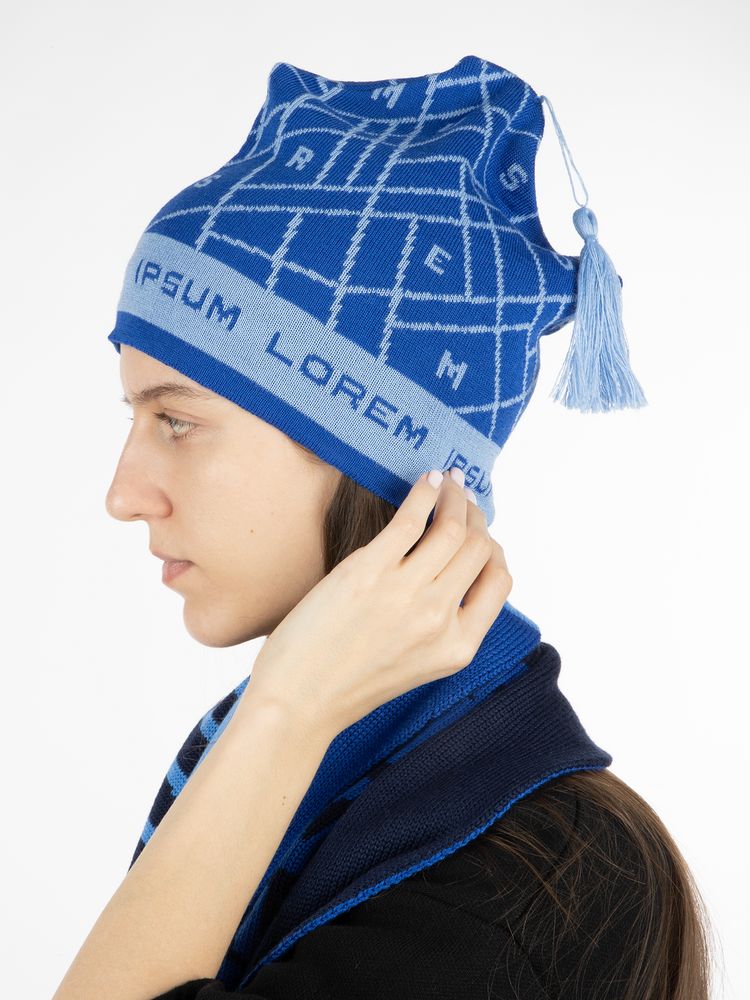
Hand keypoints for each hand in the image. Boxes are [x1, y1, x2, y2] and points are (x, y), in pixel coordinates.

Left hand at [243, 469, 512, 737]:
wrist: (299, 701)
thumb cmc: (349, 684)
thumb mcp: (418, 665)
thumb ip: (442, 625)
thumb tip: (452, 572)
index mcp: (458, 647)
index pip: (499, 582)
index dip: (495, 550)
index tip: (481, 533)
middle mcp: (440, 618)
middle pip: (479, 549)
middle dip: (476, 516)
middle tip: (464, 497)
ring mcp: (407, 593)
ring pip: (452, 529)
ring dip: (455, 497)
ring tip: (449, 482)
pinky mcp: (369, 571)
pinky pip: (411, 519)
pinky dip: (425, 494)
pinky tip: (427, 481)